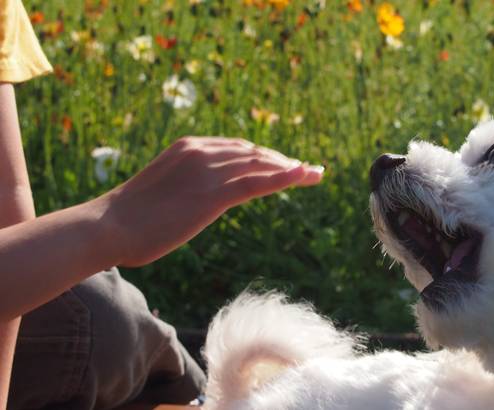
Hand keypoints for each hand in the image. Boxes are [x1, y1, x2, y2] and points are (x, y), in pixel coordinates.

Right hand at [97, 137, 322, 266]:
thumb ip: (188, 185)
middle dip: (285, 162)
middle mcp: (202, 151)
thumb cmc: (130, 218)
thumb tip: (200, 199)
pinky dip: (285, 179)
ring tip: (315, 175)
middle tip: (308, 171)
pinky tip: (304, 177)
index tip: (286, 165)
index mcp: (190, 146)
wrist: (107, 227)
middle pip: (256, 153)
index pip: (239, 148)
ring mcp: (208, 171)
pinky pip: (257, 184)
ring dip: (293, 170)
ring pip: (261, 166)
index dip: (266, 156)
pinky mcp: (212, 195)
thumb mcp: (164, 189)